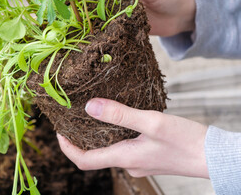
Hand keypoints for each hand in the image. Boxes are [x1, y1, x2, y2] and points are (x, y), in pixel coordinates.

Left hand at [57, 98, 208, 177]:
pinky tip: (122, 118)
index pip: (84, 161)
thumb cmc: (185, 141)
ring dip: (98, 135)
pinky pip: (123, 147)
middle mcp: (127, 163)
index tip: (59, 132)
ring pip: (109, 150)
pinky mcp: (147, 157)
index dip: (67, 148)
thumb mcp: (151, 122)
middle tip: (74, 118)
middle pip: (94, 155)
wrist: (213, 156)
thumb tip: (90, 107)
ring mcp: (138, 162)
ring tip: (96, 113)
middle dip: (81, 138)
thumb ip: (120, 114)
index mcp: (124, 157)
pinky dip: (115, 135)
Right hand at [88, 0, 195, 36]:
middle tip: (73, 13)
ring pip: (97, 10)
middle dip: (81, 2)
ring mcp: (117, 7)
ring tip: (78, 26)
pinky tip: (91, 34)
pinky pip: (106, 24)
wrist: (182, 15)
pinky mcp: (121, 22)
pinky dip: (98, 28)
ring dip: (87, 17)